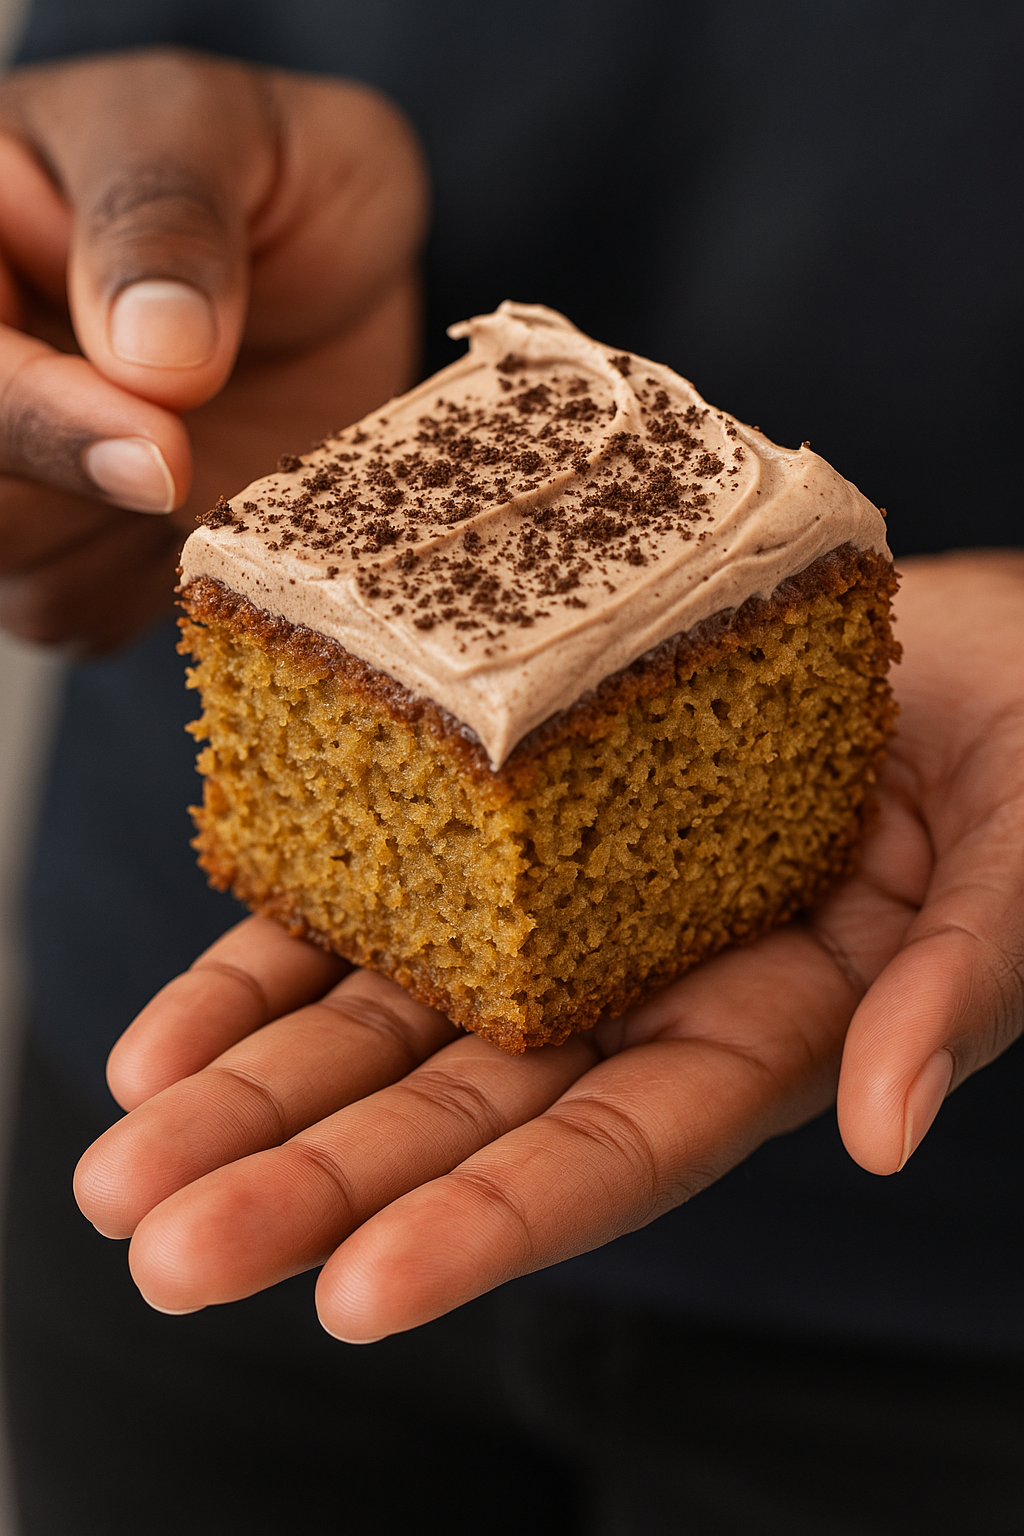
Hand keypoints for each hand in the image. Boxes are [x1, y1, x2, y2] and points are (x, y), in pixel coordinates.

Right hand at [0, 49, 425, 650]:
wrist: (333, 269)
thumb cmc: (265, 173)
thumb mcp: (226, 135)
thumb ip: (169, 214)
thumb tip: (150, 352)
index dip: (34, 418)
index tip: (157, 446)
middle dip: (80, 499)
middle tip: (199, 470)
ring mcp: (13, 470)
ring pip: (22, 570)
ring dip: (140, 541)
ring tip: (229, 441)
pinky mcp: (66, 551)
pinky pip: (86, 615)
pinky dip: (168, 586)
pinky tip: (222, 498)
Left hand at [74, 552, 1023, 1338]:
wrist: (967, 637)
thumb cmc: (1023, 745)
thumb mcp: (1019, 865)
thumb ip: (959, 989)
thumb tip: (883, 1125)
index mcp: (766, 1032)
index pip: (616, 1154)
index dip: (492, 1223)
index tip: (355, 1293)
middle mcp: (642, 999)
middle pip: (462, 1115)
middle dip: (312, 1185)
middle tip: (161, 1248)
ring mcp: (566, 920)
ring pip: (392, 1025)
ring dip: (254, 1090)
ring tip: (120, 1159)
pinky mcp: (514, 828)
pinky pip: (378, 898)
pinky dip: (272, 958)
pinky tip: (167, 1032)